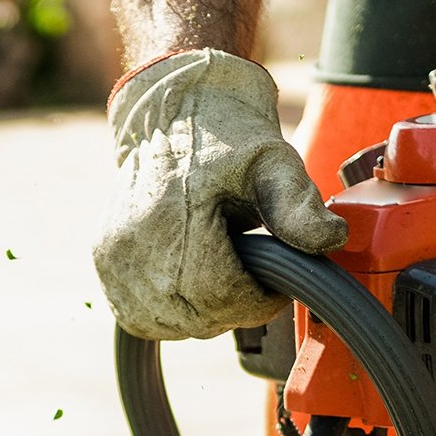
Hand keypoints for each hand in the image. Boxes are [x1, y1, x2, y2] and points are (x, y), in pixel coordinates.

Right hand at [94, 49, 348, 341]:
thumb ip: (298, 204)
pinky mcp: (104, 266)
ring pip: (171, 325)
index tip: (274, 282)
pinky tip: (192, 283)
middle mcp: (133, 246)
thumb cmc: (227, 135)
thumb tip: (331, 239)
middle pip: (196, 317)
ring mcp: (113, 260)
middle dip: (234, 306)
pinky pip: (142, 318)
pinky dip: (173, 313)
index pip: (220, 298)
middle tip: (252, 274)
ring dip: (205, 313)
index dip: (257, 301)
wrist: (171, 110)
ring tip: (221, 270)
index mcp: (171, 220)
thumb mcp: (272, 161)